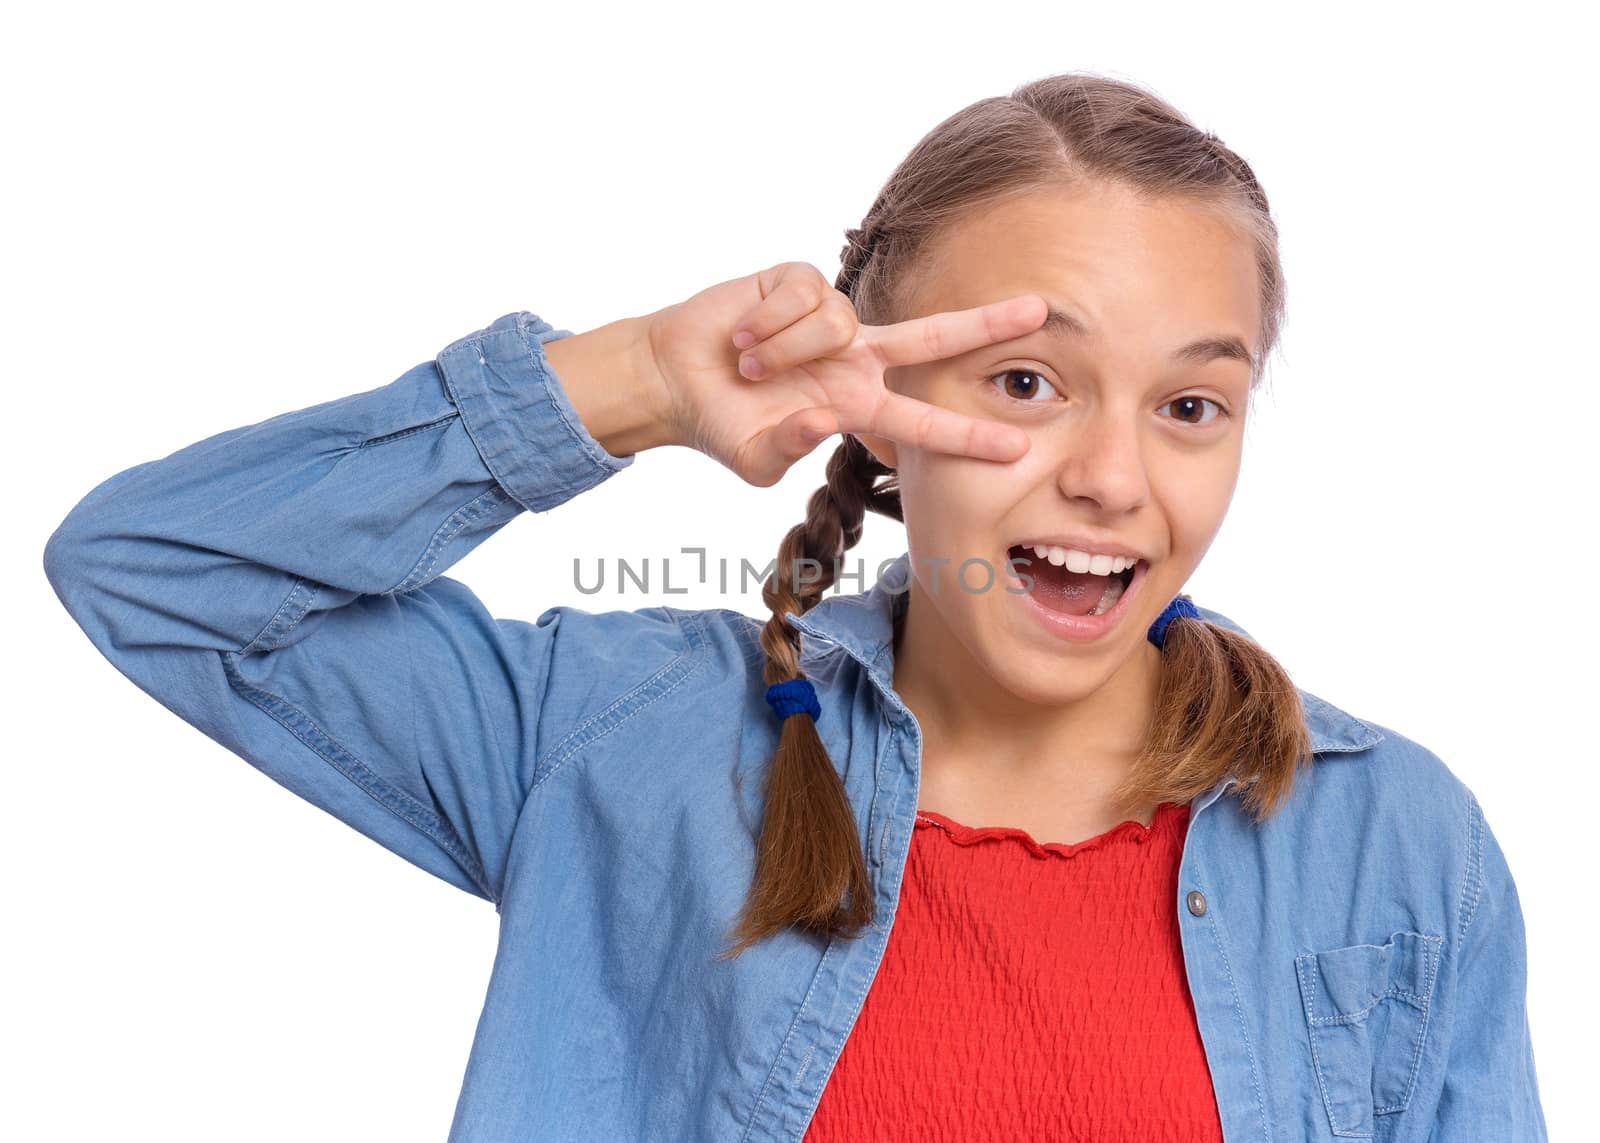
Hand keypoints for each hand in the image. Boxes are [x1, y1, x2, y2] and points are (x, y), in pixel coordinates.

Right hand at [646, 261, 1043, 485]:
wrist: (671, 379)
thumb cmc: (720, 425)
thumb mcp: (756, 460)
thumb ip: (790, 450)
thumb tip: (821, 419)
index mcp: (854, 406)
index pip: (922, 421)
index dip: (967, 434)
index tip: (1017, 445)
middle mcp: (854, 358)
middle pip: (934, 338)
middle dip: (986, 324)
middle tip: (1043, 311)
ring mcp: (829, 318)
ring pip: (837, 324)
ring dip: (784, 351)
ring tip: (748, 366)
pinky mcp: (796, 280)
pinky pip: (803, 296)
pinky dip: (768, 323)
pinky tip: (743, 336)